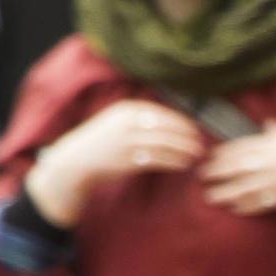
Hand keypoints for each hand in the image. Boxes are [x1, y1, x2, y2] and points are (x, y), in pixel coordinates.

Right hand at [25, 99, 206, 224]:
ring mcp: (127, 142)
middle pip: (167, 128)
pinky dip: (174, 161)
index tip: (194, 129)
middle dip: (187, 136)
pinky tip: (183, 164)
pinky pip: (157, 159)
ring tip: (196, 155)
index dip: (182, 122)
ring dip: (184, 150)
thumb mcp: (117, 121)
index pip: (163, 114)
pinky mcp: (127, 160)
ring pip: (165, 144)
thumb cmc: (100, 142)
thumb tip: (170, 121)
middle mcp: (128, 123)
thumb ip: (139, 118)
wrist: (75, 161)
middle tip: (201, 143)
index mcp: (127, 110)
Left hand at [198, 126, 275, 215]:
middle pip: (233, 168)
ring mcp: (270, 181)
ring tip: (210, 197)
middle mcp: (264, 163)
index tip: (209, 158)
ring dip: (223, 193)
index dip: (220, 154)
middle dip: (215, 173)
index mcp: (266, 145)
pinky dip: (244, 206)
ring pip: (240, 188)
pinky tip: (234, 208)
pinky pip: (257, 203)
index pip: (236, 149)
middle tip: (202, 177)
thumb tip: (268, 125)